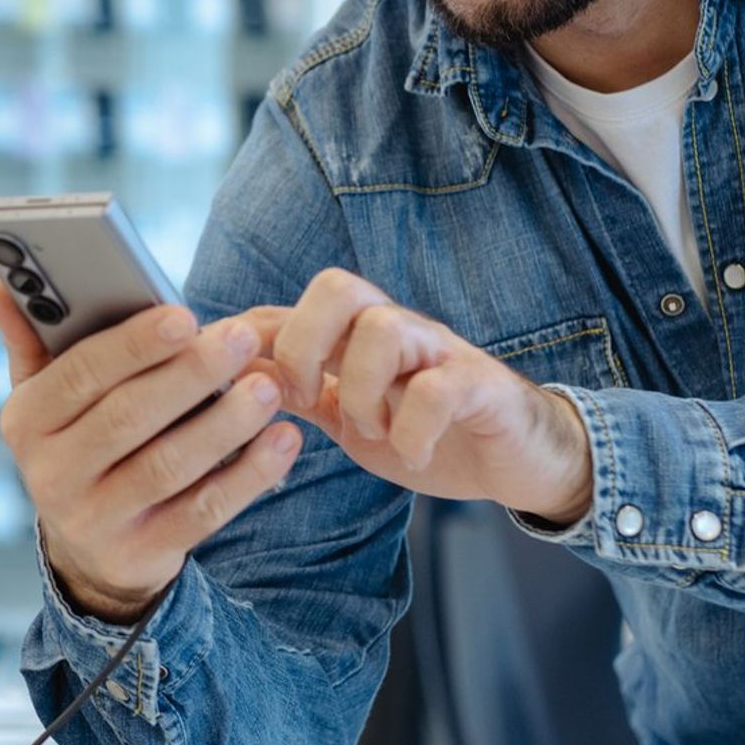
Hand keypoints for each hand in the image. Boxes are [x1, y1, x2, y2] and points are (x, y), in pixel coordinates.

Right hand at [0, 280, 303, 623]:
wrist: (92, 551)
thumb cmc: (81, 442)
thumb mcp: (47, 397)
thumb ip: (33, 338)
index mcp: (25, 421)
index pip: (79, 374)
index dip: (134, 344)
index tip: (186, 314)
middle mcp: (49, 474)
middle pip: (128, 417)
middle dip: (191, 374)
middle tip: (243, 337)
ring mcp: (94, 520)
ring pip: (168, 465)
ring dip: (225, 423)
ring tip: (268, 386)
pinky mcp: (141, 554)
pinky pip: (203, 512)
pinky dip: (248, 475)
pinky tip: (284, 439)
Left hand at [245, 269, 592, 523]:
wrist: (517, 458)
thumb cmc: (429, 431)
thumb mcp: (351, 416)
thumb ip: (302, 391)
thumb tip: (233, 375)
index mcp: (355, 338)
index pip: (287, 309)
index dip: (245, 337)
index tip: (226, 381)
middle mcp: (396, 331)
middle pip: (337, 287)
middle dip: (305, 348)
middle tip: (313, 401)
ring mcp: (440, 352)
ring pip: (385, 329)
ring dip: (364, 392)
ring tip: (375, 432)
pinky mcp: (481, 384)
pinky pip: (439, 388)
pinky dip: (413, 430)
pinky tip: (414, 454)